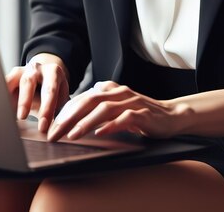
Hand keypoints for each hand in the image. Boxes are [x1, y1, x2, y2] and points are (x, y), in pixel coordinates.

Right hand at [6, 53, 69, 133]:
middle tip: (22, 117)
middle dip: (25, 101)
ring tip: (6, 113)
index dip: (46, 109)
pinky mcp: (9, 77)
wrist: (44, 78)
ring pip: (10, 81)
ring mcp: (21, 71)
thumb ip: (57, 112)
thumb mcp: (59, 99)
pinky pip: (2, 85)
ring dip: (7, 96)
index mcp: (53, 72)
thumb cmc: (53, 93)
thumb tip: (56, 131)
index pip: (50, 90)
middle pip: (28, 82)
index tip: (43, 127)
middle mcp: (36, 69)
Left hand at [46, 81, 190, 141]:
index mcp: (113, 90)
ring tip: (72, 134)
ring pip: (105, 108)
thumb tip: (77, 109)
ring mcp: (133, 102)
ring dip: (86, 122)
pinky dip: (111, 125)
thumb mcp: (119, 106)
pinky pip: (125, 118)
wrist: (171, 115)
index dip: (67, 110)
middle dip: (70, 116)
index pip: (84, 97)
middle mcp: (121, 93)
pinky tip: (100, 133)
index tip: (52, 125)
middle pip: (91, 100)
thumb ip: (101, 104)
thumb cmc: (142, 113)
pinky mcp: (144, 115)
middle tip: (55, 132)